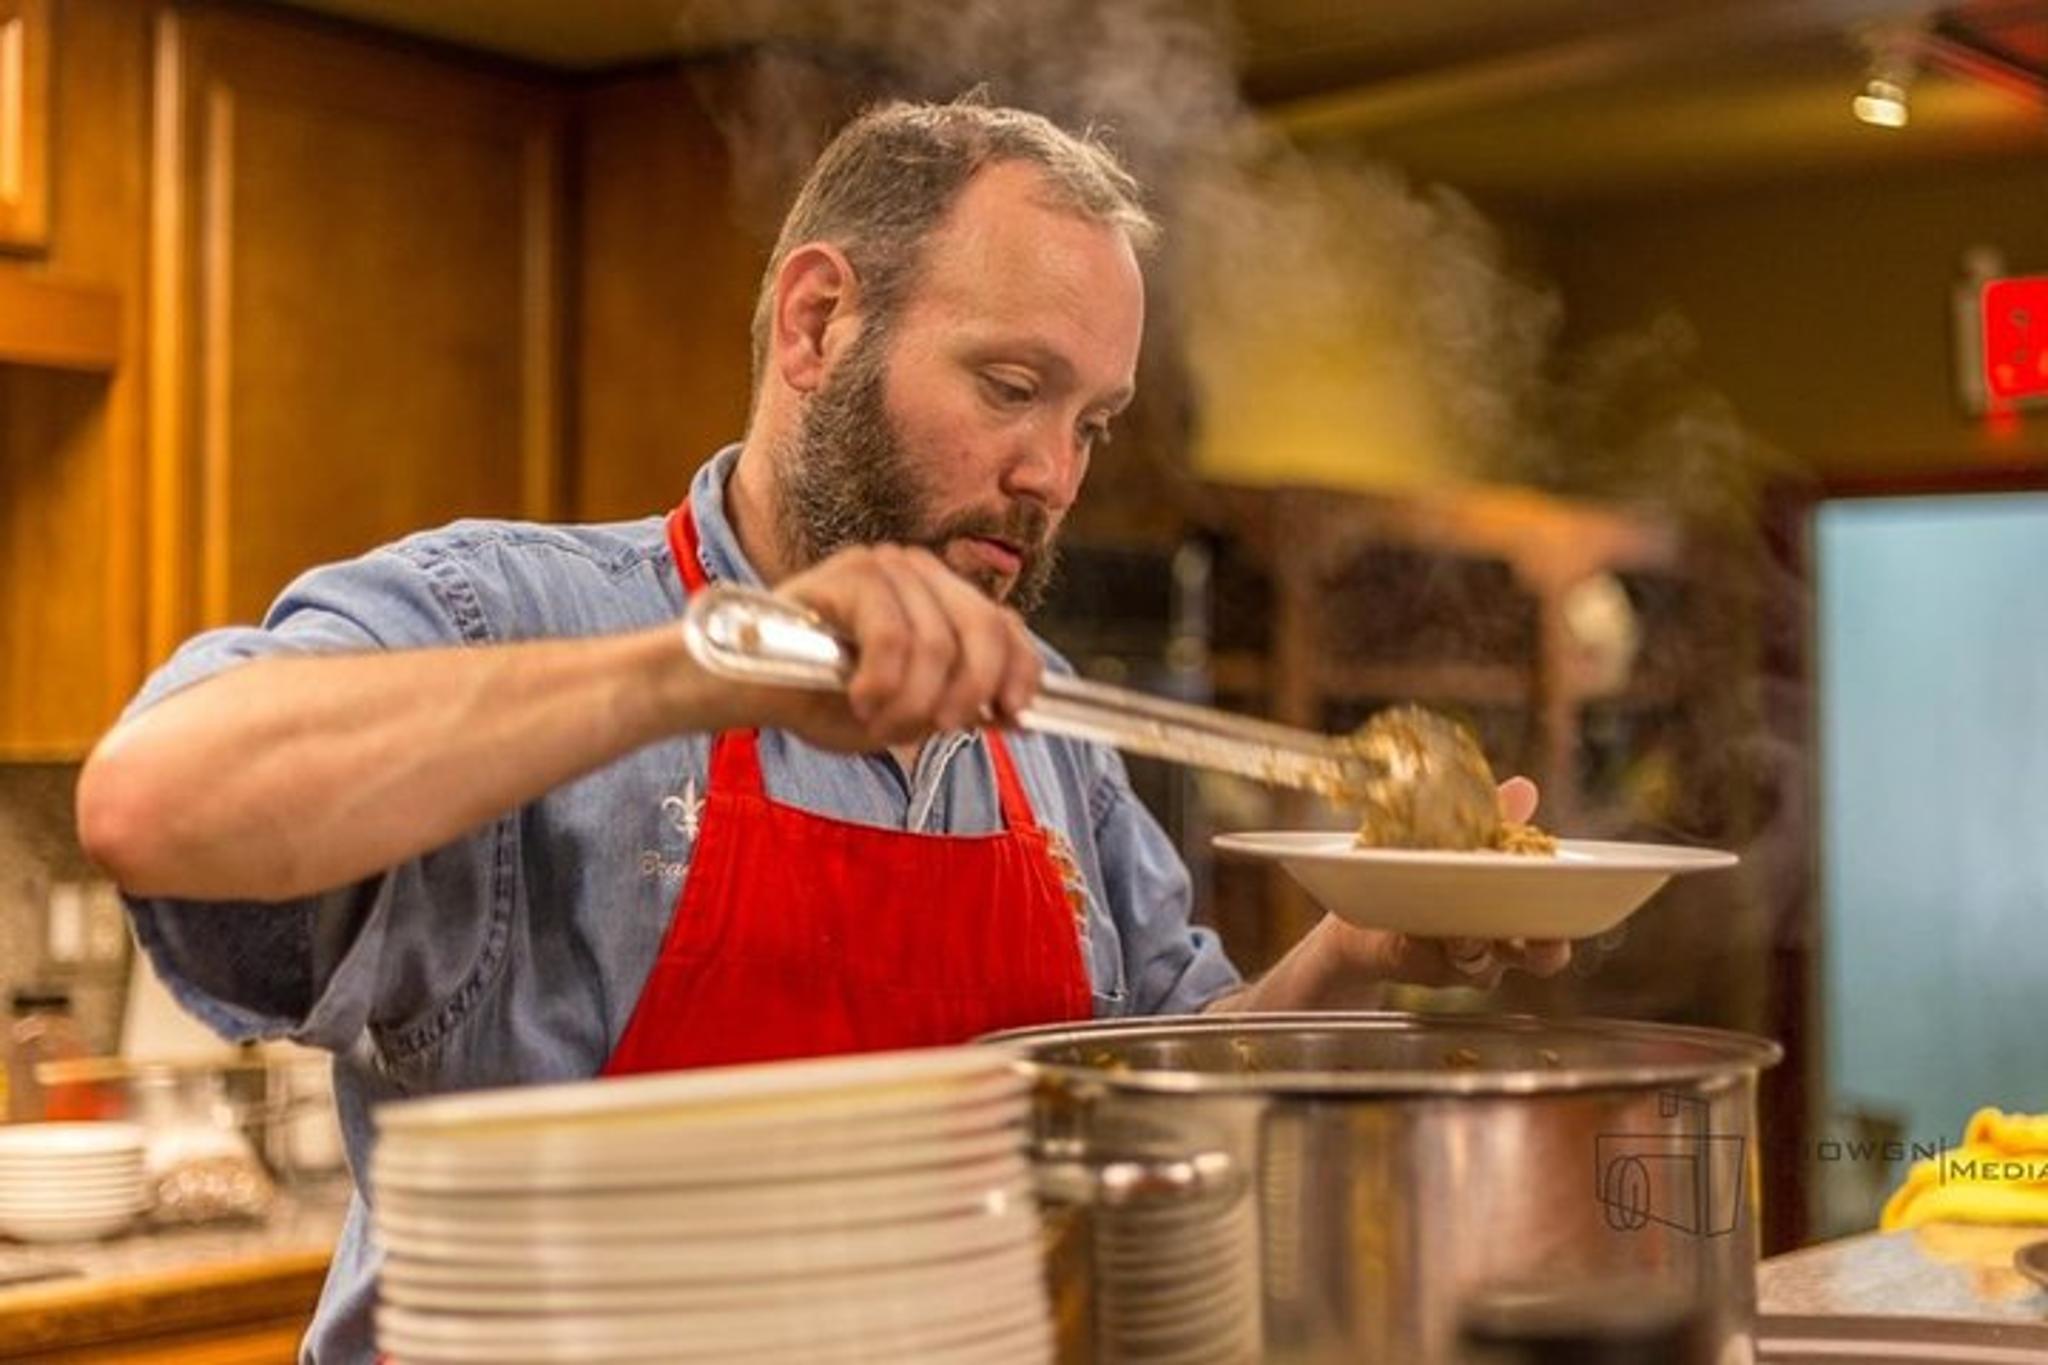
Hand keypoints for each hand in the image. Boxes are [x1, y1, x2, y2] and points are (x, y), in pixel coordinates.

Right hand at [741, 544, 1042, 752]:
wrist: (747, 689)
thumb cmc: (823, 699)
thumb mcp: (905, 711)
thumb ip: (956, 706)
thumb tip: (1015, 714)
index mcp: (941, 598)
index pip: (1006, 625)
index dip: (1021, 672)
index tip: (1013, 716)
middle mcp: (920, 570)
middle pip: (983, 630)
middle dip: (968, 693)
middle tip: (937, 726)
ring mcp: (885, 565)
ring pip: (937, 644)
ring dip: (910, 701)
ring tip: (876, 716)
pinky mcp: (849, 573)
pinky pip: (893, 638)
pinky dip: (883, 683)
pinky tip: (860, 699)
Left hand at [1322, 776, 1572, 989]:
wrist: (1367, 901)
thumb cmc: (1428, 867)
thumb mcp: (1464, 837)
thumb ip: (1497, 818)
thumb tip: (1525, 788)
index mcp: (1518, 917)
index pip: (1556, 932)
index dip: (1564, 931)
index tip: (1564, 918)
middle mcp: (1497, 945)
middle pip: (1539, 959)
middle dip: (1544, 949)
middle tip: (1540, 933)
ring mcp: (1459, 958)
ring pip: (1479, 959)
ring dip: (1473, 940)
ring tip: (1464, 919)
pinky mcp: (1418, 960)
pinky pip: (1427, 954)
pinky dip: (1424, 935)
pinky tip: (1416, 917)